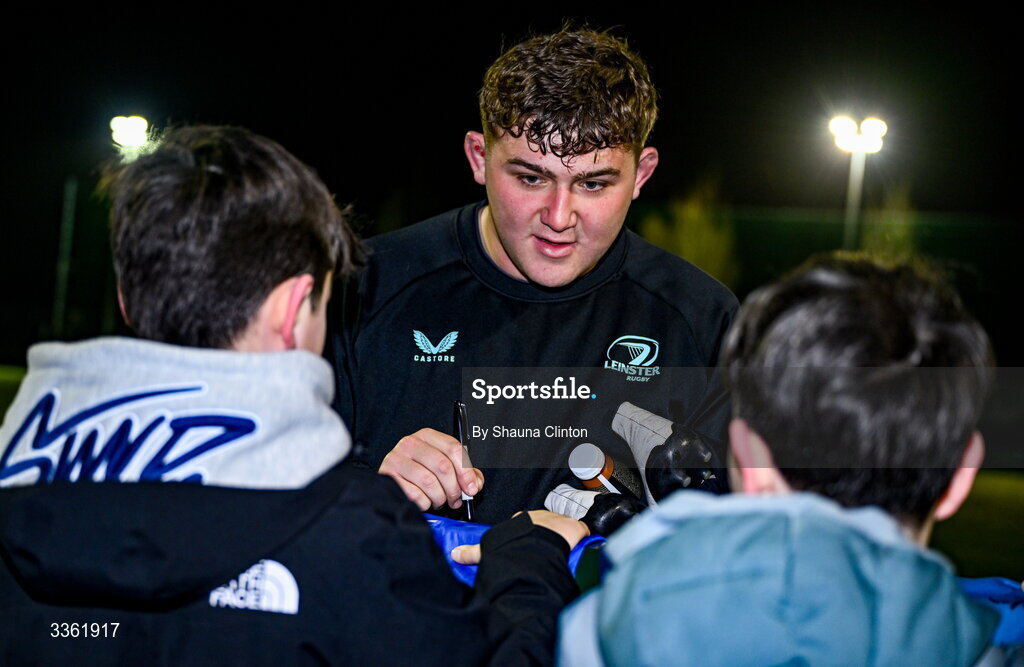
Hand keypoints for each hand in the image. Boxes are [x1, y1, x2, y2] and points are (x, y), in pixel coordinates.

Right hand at [379, 428, 483, 510]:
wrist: (393, 482)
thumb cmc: (420, 473)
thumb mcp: (444, 466)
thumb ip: (464, 473)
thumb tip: (474, 484)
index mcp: (427, 436)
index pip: (453, 448)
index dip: (466, 471)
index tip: (471, 488)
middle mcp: (410, 443)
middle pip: (442, 466)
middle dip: (453, 488)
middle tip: (455, 499)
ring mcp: (396, 458)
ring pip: (429, 481)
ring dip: (439, 497)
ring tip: (438, 500)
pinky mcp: (387, 476)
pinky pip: (414, 494)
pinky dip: (424, 503)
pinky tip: (424, 501)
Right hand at [450, 510, 589, 564]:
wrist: (538, 543)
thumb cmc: (514, 543)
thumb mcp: (489, 547)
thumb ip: (472, 551)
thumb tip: (454, 554)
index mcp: (522, 519)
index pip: (524, 525)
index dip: (525, 536)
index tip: (525, 547)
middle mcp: (540, 517)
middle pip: (544, 527)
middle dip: (545, 537)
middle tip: (543, 553)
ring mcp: (558, 522)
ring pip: (561, 531)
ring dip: (562, 541)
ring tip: (560, 555)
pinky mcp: (575, 529)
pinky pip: (580, 533)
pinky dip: (581, 542)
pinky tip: (579, 551)